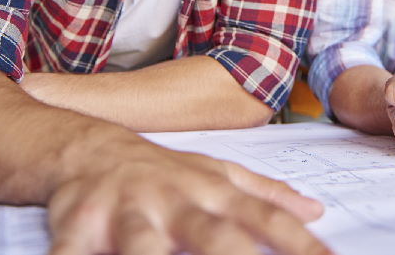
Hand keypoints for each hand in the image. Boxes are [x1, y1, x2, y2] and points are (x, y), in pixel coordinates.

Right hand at [48, 141, 330, 254]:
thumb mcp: (218, 176)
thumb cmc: (165, 173)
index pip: (266, 220)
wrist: (91, 149)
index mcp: (212, 192)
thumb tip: (315, 211)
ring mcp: (128, 213)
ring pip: (142, 246)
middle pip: (212, 234)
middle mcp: (174, 202)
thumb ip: (266, 195)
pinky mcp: (79, 226)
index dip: (300, 244)